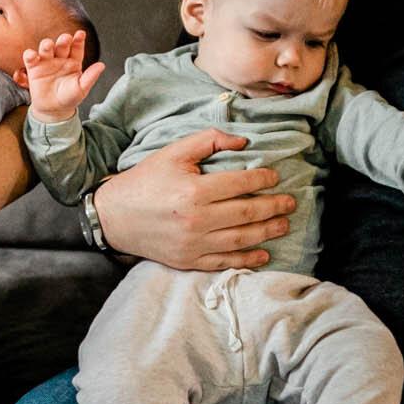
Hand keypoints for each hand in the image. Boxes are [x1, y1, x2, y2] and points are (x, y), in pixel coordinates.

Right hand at [24, 31, 103, 122]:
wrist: (54, 110)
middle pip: (62, 46)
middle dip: (63, 41)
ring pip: (46, 49)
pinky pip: (30, 58)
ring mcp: (47, 62)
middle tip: (66, 38)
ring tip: (48, 45)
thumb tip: (102, 65)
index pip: (77, 48)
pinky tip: (32, 55)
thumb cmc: (70, 98)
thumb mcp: (81, 88)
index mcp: (74, 61)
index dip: (78, 40)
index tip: (81, 34)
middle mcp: (60, 58)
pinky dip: (30, 55)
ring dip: (46, 45)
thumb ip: (90, 77)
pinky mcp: (34, 68)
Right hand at [92, 129, 292, 270]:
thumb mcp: (173, 153)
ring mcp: (193, 244)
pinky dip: (247, 259)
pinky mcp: (188, 260)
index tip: (274, 177)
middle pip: (246, 213)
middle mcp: (196, 219)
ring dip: (267, 232)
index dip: (262, 179)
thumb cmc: (145, 181)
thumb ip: (208, 141)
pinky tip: (263, 254)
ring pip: (241, 239)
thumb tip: (243, 142)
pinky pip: (224, 262)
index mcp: (193, 191)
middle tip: (290, 203)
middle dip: (273, 207)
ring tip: (283, 224)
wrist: (114, 217)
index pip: (239, 184)